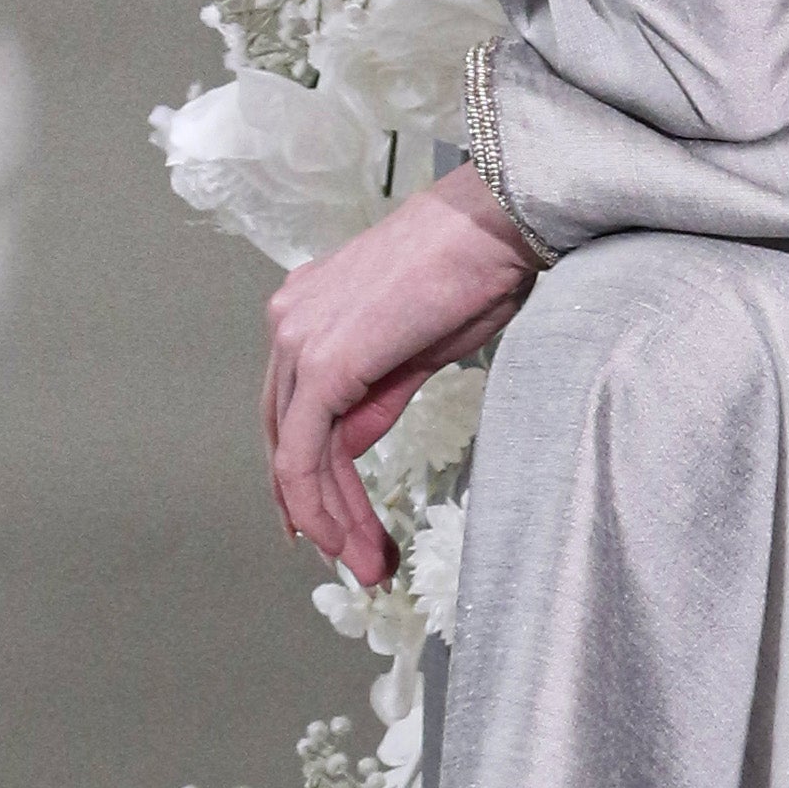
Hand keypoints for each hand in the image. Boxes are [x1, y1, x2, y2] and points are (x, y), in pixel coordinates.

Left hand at [264, 167, 535, 588]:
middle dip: (321, 508)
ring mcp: (299, 339)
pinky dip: (322, 501)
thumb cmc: (477, 267)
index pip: (295, 413)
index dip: (311, 478)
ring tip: (367, 564)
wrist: (500, 223)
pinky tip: (346, 537)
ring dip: (330, 517)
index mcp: (307, 311)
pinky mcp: (324, 361)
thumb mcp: (418, 347)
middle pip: (288, 437)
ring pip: (295, 453)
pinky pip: (306, 451)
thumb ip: (376, 393)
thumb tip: (354, 440)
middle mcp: (289, 321)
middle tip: (358, 559)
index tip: (336, 526)